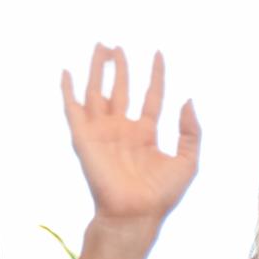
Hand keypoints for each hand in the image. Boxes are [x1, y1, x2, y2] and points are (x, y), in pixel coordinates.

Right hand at [61, 45, 198, 231]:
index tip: (158, 53)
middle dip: (120, 67)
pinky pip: (73, 109)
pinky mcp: (84, 138)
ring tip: (101, 46)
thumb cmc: (162, 194)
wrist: (136, 213)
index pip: (152, 96)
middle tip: (116, 45)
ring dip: (98, 70)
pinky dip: (68, 91)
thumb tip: (188, 100)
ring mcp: (102, 132)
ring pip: (98, 92)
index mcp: (146, 134)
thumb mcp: (188, 160)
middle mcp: (123, 129)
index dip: (155, 75)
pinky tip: (67, 72)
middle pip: (121, 89)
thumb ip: (191, 131)